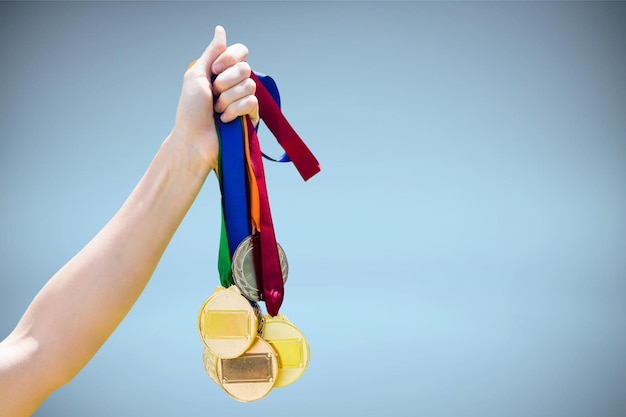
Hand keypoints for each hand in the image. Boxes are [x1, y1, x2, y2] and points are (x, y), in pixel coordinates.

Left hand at [170, 26, 257, 174]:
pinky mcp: (251, 116)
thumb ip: (211, 53)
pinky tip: (225, 119)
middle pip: (245, 68)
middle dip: (226, 82)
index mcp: (222, 72)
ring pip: (249, 85)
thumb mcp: (196, 75)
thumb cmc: (190, 110)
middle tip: (213, 94)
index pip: (240, 52)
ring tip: (217, 110)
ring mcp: (244, 100)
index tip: (213, 70)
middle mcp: (235, 84)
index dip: (229, 59)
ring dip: (228, 98)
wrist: (194, 138)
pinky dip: (235, 110)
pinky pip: (252, 102)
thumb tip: (221, 30)